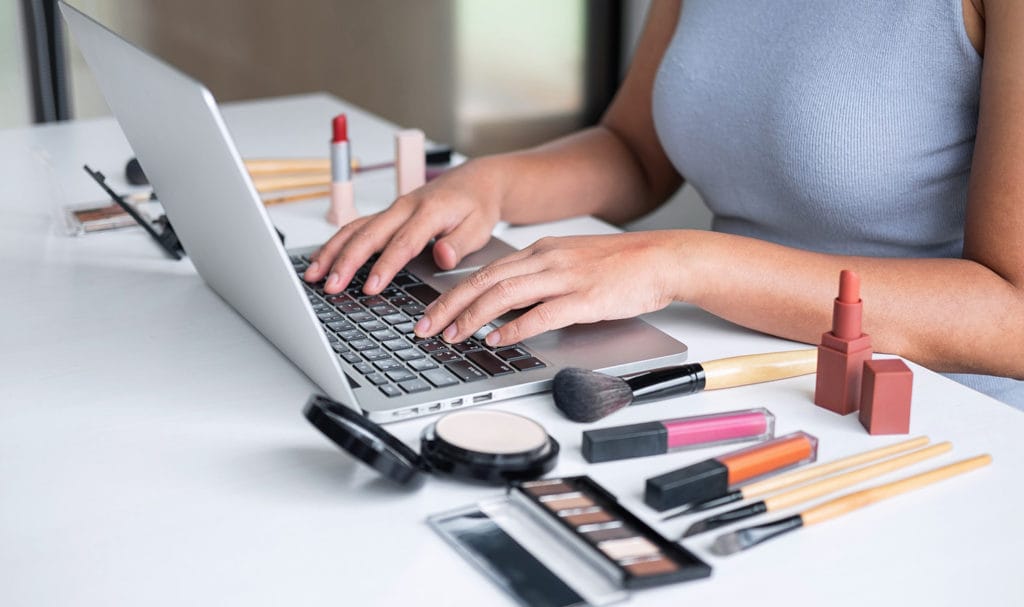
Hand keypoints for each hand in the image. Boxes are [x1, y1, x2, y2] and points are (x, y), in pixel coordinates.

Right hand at [302, 158, 505, 294]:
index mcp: (429, 211)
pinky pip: (356, 227)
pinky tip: (321, 260)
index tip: (370, 287)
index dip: (385, 266)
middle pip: (369, 234)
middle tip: (330, 286)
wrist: (475, 181)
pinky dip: (336, 243)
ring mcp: (393, 210)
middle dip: (346, 261)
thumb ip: (461, 243)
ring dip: (332, 251)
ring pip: (355, 228)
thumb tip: (443, 256)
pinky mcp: (387, 215)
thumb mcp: (481, 226)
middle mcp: (405, 207)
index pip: (403, 243)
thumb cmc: (477, 206)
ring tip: (313, 275)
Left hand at [413, 231, 684, 346]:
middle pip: (485, 282)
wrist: (661, 259)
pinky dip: (515, 327)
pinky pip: (542, 313)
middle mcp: (546, 260)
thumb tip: (507, 309)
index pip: (485, 272)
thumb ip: (538, 280)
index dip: (453, 295)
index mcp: (540, 251)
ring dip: (472, 317)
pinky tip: (498, 339)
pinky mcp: (585, 297)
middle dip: (449, 307)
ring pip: (505, 294)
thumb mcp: (569, 263)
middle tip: (426, 329)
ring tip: (452, 337)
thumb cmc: (619, 266)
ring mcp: (564, 277)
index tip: (431, 314)